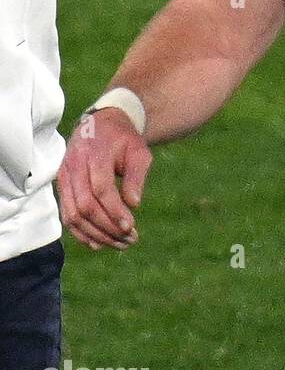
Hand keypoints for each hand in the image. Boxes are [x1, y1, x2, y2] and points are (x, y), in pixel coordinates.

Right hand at [57, 108, 151, 249]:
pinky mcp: (61, 186)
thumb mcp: (139, 150)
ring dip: (96, 235)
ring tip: (120, 244)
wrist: (101, 125)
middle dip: (107, 227)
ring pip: (73, 215)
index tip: (130, 227)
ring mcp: (64, 176)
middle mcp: (74, 165)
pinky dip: (81, 233)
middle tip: (130, 239)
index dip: (114, 210)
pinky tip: (99, 243)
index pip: (101, 188)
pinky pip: (67, 215)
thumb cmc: (124, 139)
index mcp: (94, 152)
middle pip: (85, 205)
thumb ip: (136, 175)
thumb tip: (134, 204)